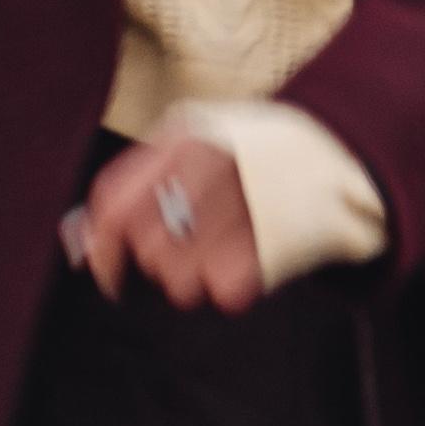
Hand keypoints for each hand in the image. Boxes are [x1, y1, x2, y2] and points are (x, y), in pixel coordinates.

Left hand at [67, 133, 262, 313]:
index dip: (102, 242)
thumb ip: (139, 179)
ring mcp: (246, 203)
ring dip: (190, 277)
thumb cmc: (255, 150)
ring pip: (179, 279)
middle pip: (147, 247)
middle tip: (184, 244)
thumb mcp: (198, 135)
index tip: (103, 269)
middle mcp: (213, 165)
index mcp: (187, 134)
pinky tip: (243, 258)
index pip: (116, 200)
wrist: (341, 155)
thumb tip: (83, 237)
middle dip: (157, 258)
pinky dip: (227, 285)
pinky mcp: (278, 243)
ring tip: (218, 247)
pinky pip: (222, 292)